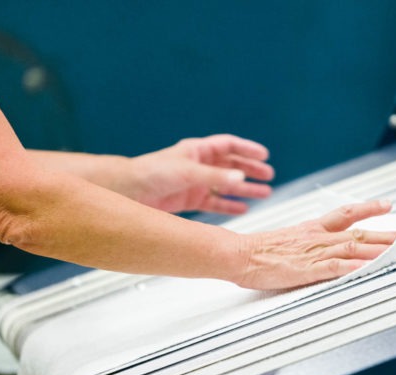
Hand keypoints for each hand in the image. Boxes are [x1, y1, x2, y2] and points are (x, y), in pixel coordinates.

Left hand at [127, 134, 273, 213]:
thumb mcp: (188, 172)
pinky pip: (214, 202)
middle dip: (250, 170)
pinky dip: (228, 205)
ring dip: (244, 188)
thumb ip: (215, 177)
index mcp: (197, 151)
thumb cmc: (152, 173)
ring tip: (264, 193)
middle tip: (269, 175)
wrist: (127, 191)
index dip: (247, 149)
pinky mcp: (189, 200)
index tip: (265, 156)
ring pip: (226, 185)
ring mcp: (194, 183)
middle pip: (231, 164)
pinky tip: (242, 208)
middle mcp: (198, 165)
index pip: (228, 145)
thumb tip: (241, 178)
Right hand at [233, 200, 395, 289]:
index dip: (368, 208)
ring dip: (378, 248)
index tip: (388, 204)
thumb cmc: (258, 251)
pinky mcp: (306, 269)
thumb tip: (318, 247)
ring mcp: (313, 252)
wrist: (238, 254)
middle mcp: (317, 237)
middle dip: (385, 234)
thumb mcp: (287, 240)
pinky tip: (368, 267)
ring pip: (352, 247)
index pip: (346, 213)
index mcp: (312, 228)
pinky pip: (335, 266)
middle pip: (358, 232)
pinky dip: (353, 266)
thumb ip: (306, 243)